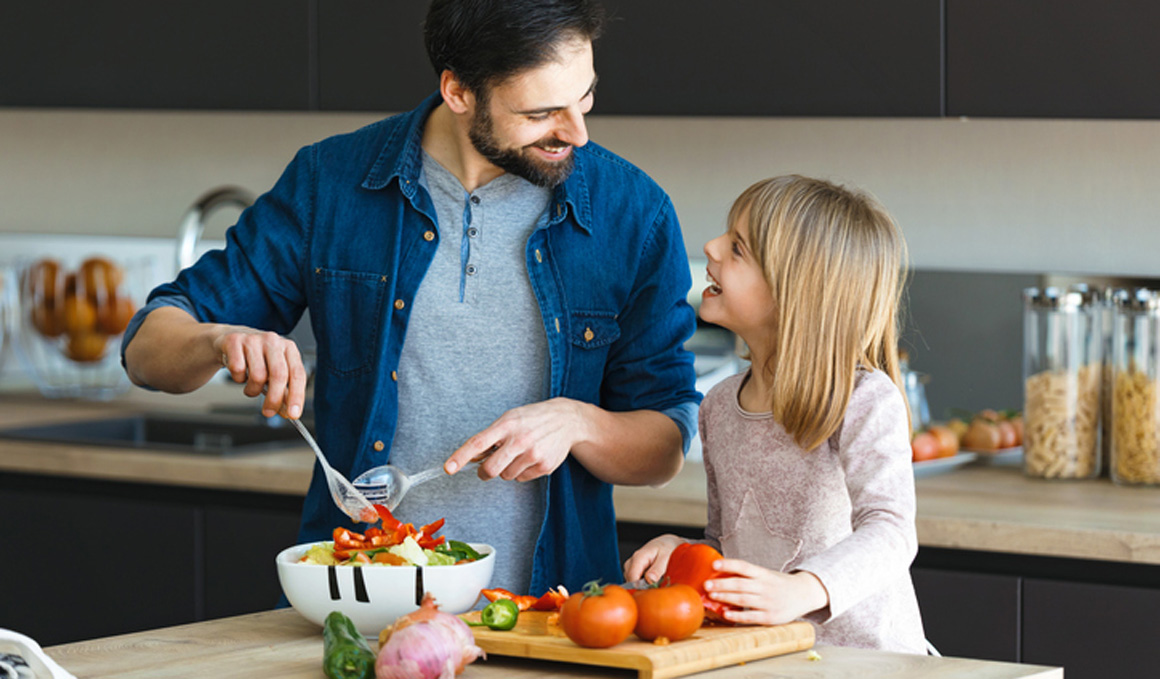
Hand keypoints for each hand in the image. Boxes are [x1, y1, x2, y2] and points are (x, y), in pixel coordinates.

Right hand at [215, 328, 306, 418]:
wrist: (231, 342)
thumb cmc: (257, 358)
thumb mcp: (274, 372)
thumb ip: (283, 391)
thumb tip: (288, 412)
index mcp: (289, 348)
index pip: (298, 374)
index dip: (297, 396)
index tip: (293, 414)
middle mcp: (273, 341)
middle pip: (279, 375)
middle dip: (274, 399)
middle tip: (269, 412)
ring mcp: (254, 340)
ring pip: (257, 375)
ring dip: (252, 390)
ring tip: (251, 387)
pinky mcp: (235, 341)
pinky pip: (237, 369)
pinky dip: (238, 378)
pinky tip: (239, 374)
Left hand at [444, 398, 588, 481]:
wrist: (566, 419)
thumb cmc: (532, 418)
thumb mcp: (510, 418)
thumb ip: (492, 436)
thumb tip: (472, 457)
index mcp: (507, 424)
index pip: (478, 443)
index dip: (461, 456)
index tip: (448, 468)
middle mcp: (520, 440)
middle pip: (491, 469)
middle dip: (484, 472)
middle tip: (486, 469)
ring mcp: (533, 454)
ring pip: (506, 476)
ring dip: (507, 469)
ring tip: (519, 454)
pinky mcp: (544, 466)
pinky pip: (521, 479)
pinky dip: (522, 471)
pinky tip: (531, 457)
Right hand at [622, 534, 687, 583]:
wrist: (666, 543)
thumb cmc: (667, 548)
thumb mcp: (666, 557)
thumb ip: (658, 568)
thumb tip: (650, 580)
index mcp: (639, 557)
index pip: (632, 577)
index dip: (639, 588)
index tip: (650, 594)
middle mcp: (632, 562)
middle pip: (631, 581)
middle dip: (642, 588)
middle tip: (657, 588)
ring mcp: (631, 567)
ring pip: (632, 582)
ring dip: (643, 586)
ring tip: (657, 583)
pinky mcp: (634, 571)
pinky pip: (635, 581)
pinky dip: (643, 584)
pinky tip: (653, 581)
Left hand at [704, 559, 828, 625]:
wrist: (804, 594)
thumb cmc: (778, 584)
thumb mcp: (766, 575)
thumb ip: (747, 576)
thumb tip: (719, 573)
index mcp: (763, 574)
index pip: (744, 567)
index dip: (729, 565)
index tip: (714, 564)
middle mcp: (765, 587)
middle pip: (741, 584)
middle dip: (722, 584)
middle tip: (706, 583)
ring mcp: (768, 602)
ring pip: (744, 599)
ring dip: (726, 598)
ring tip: (711, 595)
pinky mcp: (771, 617)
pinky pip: (752, 616)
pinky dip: (738, 615)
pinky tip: (725, 613)